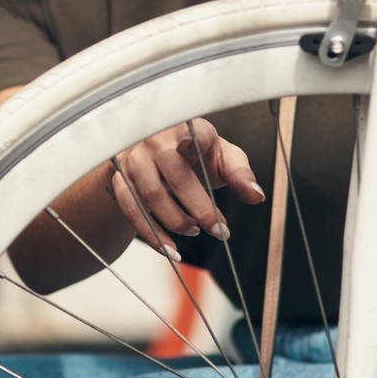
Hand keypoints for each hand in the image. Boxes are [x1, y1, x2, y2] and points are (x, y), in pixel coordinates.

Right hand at [106, 119, 262, 261]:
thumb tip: (256, 196)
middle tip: (220, 231)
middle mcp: (155, 139)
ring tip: (194, 232)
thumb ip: (241, 175)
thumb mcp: (223, 158)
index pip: (190, 134)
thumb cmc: (197, 156)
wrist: (155, 155)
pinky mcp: (120, 178)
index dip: (189, 141)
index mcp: (186, 128)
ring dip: (175, 222)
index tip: (189, 147)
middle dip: (200, 209)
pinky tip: (169, 250)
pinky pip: (131, 209)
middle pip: (176, 176)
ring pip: (150, 195)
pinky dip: (150, 234)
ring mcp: (134, 159)